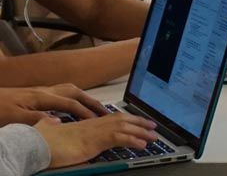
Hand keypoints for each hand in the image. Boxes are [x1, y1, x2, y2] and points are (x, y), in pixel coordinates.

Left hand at [0, 85, 107, 125]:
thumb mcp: (13, 117)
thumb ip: (36, 119)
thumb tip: (59, 122)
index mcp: (41, 96)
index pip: (70, 103)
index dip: (85, 112)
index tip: (97, 120)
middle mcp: (43, 91)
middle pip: (74, 92)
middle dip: (91, 101)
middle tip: (104, 111)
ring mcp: (39, 91)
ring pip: (68, 90)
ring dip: (83, 97)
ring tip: (93, 106)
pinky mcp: (35, 94)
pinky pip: (61, 93)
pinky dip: (72, 98)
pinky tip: (70, 106)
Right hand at [36, 113, 157, 168]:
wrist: (36, 144)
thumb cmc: (42, 141)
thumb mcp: (51, 131)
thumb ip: (55, 125)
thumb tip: (53, 122)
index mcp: (87, 124)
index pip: (113, 118)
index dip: (128, 119)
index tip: (139, 121)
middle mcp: (94, 125)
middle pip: (123, 120)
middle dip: (140, 123)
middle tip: (154, 127)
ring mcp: (95, 132)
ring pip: (125, 128)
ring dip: (142, 132)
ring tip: (154, 137)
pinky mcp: (95, 141)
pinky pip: (119, 139)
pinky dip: (133, 140)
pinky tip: (142, 144)